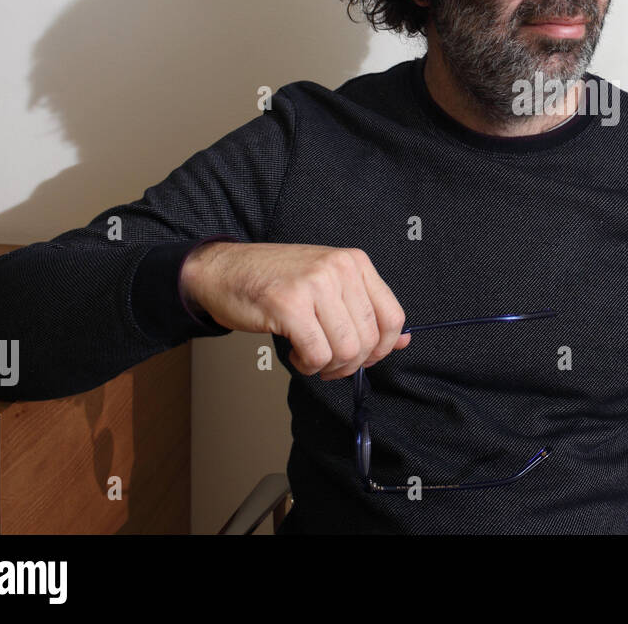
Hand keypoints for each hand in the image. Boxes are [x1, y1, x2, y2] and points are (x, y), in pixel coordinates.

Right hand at [181, 242, 409, 378]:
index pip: (393, 316)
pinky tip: (295, 353)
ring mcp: (314, 285)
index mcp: (355, 262)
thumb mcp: (330, 284)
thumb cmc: (277, 279)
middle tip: (330, 363)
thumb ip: (365, 310)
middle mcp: (339, 269)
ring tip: (311, 357)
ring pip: (346, 349)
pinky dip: (307, 365)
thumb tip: (403, 341)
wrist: (224, 269)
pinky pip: (317, 354)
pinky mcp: (288, 305)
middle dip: (352, 363)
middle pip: (370, 338)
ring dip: (328, 366)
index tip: (364, 357)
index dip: (383, 348)